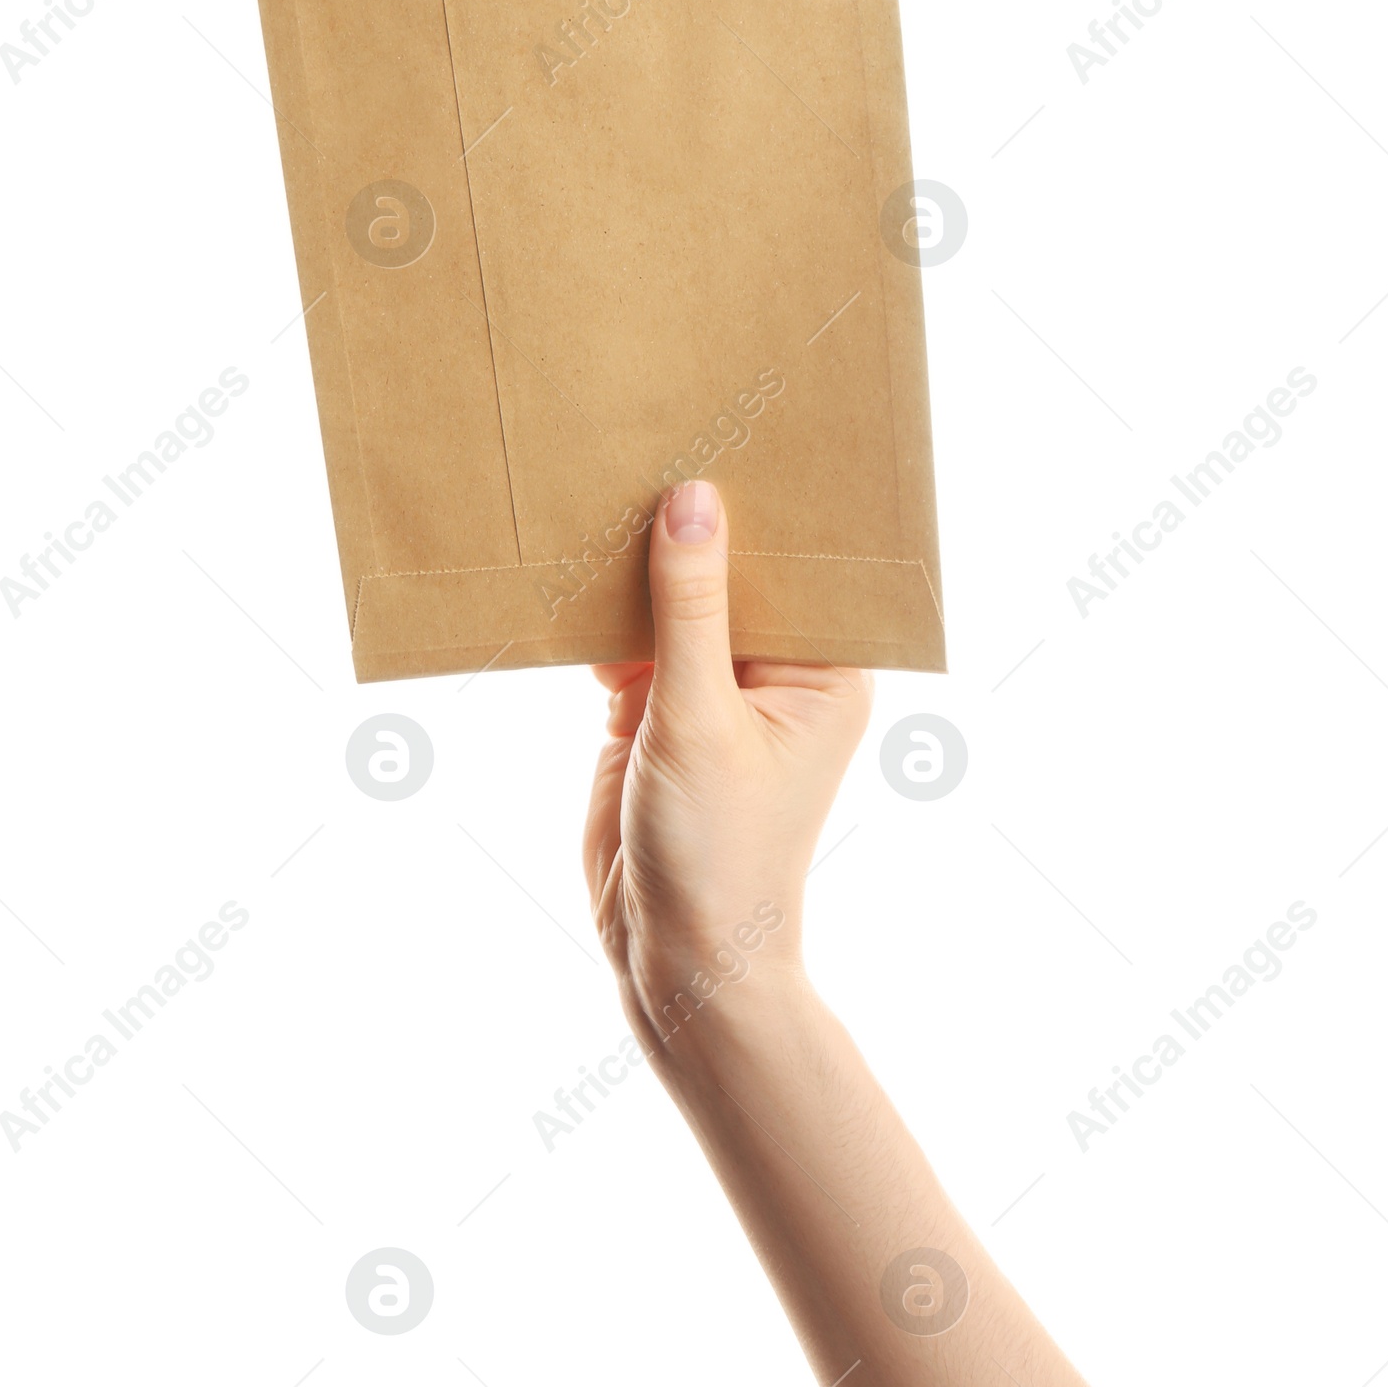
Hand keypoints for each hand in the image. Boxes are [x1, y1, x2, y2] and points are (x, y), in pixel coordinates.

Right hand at [582, 479, 871, 1057]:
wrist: (674, 961)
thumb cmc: (718, 855)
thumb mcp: (699, 722)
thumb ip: (690, 612)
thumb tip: (692, 502)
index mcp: (823, 671)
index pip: (796, 564)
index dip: (762, 503)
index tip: (727, 425)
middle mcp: (775, 674)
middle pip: (732, 576)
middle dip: (690, 524)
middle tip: (647, 433)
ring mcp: (713, 693)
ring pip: (674, 606)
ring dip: (635, 566)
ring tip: (595, 480)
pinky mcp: (656, 716)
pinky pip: (630, 645)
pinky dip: (599, 618)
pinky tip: (563, 567)